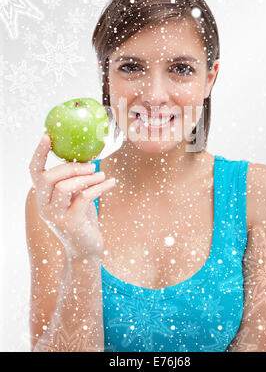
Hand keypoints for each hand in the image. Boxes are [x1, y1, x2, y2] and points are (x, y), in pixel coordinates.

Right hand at [29, 134, 114, 258]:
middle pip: (48, 177)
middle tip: (91, 165)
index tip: (47, 136)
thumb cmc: (82, 219)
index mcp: (44, 197)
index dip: (39, 153)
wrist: (86, 249)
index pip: (34, 172)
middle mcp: (45, 206)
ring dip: (86, 178)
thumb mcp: (75, 197)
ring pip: (63, 187)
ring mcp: (56, 216)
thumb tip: (87, 158)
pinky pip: (84, 198)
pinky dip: (99, 187)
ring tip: (101, 175)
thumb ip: (74, 181)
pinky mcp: (71, 223)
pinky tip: (111, 182)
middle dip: (70, 167)